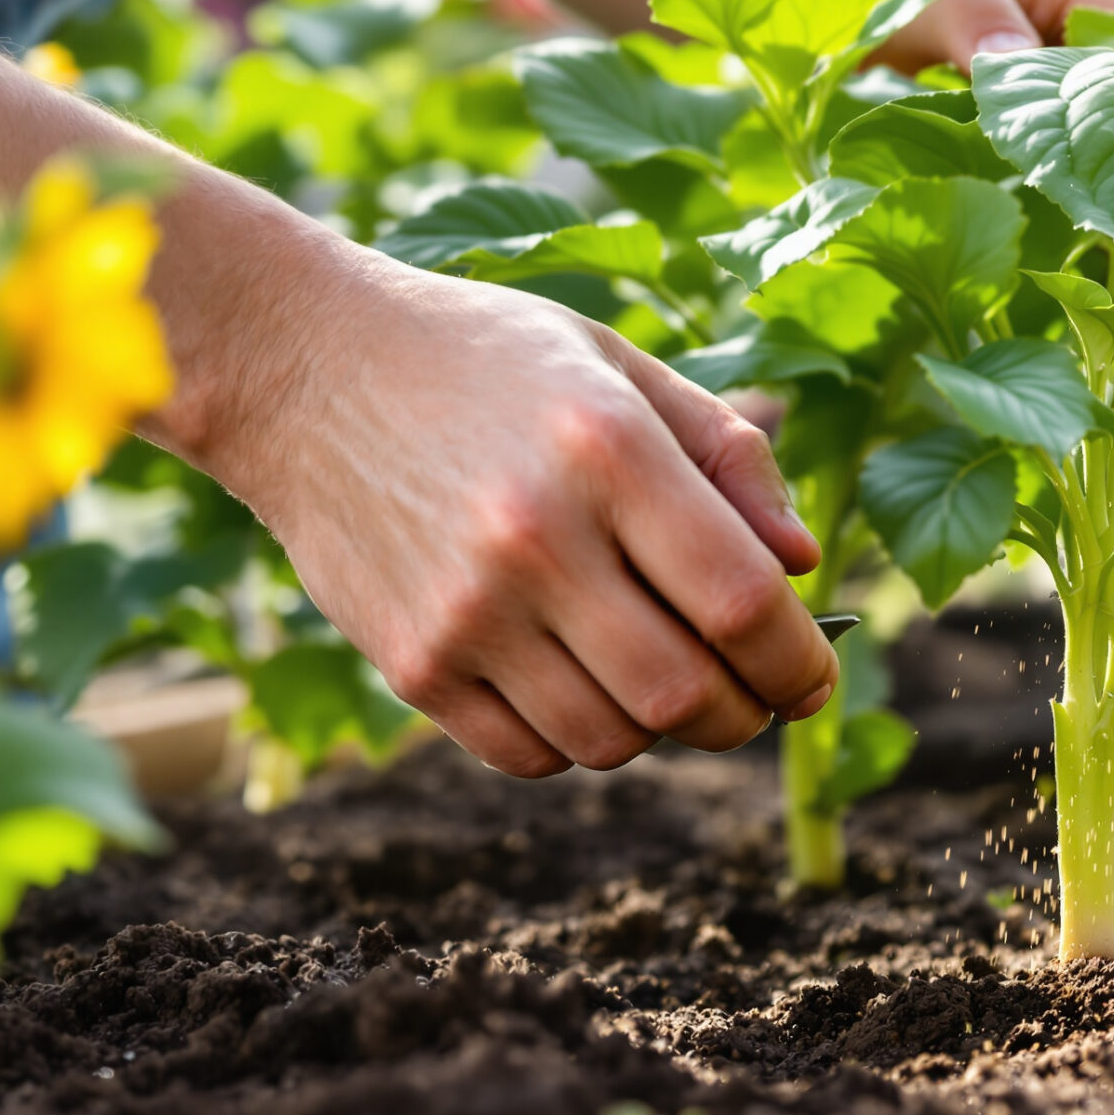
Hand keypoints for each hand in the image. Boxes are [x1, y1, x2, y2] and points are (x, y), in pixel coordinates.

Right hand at [203, 259, 838, 776]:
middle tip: (755, 694)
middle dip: (746, 712)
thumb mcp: (619, 366)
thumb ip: (727, 454)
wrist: (301, 365)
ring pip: (612, 740)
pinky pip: (530, 755)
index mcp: (609, 450)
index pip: (742, 603)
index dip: (798, 660)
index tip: (812, 672)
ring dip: (662, 731)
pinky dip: (578, 741)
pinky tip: (580, 682)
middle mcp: (536, 537)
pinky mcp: (409, 662)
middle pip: (685, 693)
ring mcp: (465, 611)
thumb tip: (802, 564)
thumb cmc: (487, 359)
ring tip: (665, 679)